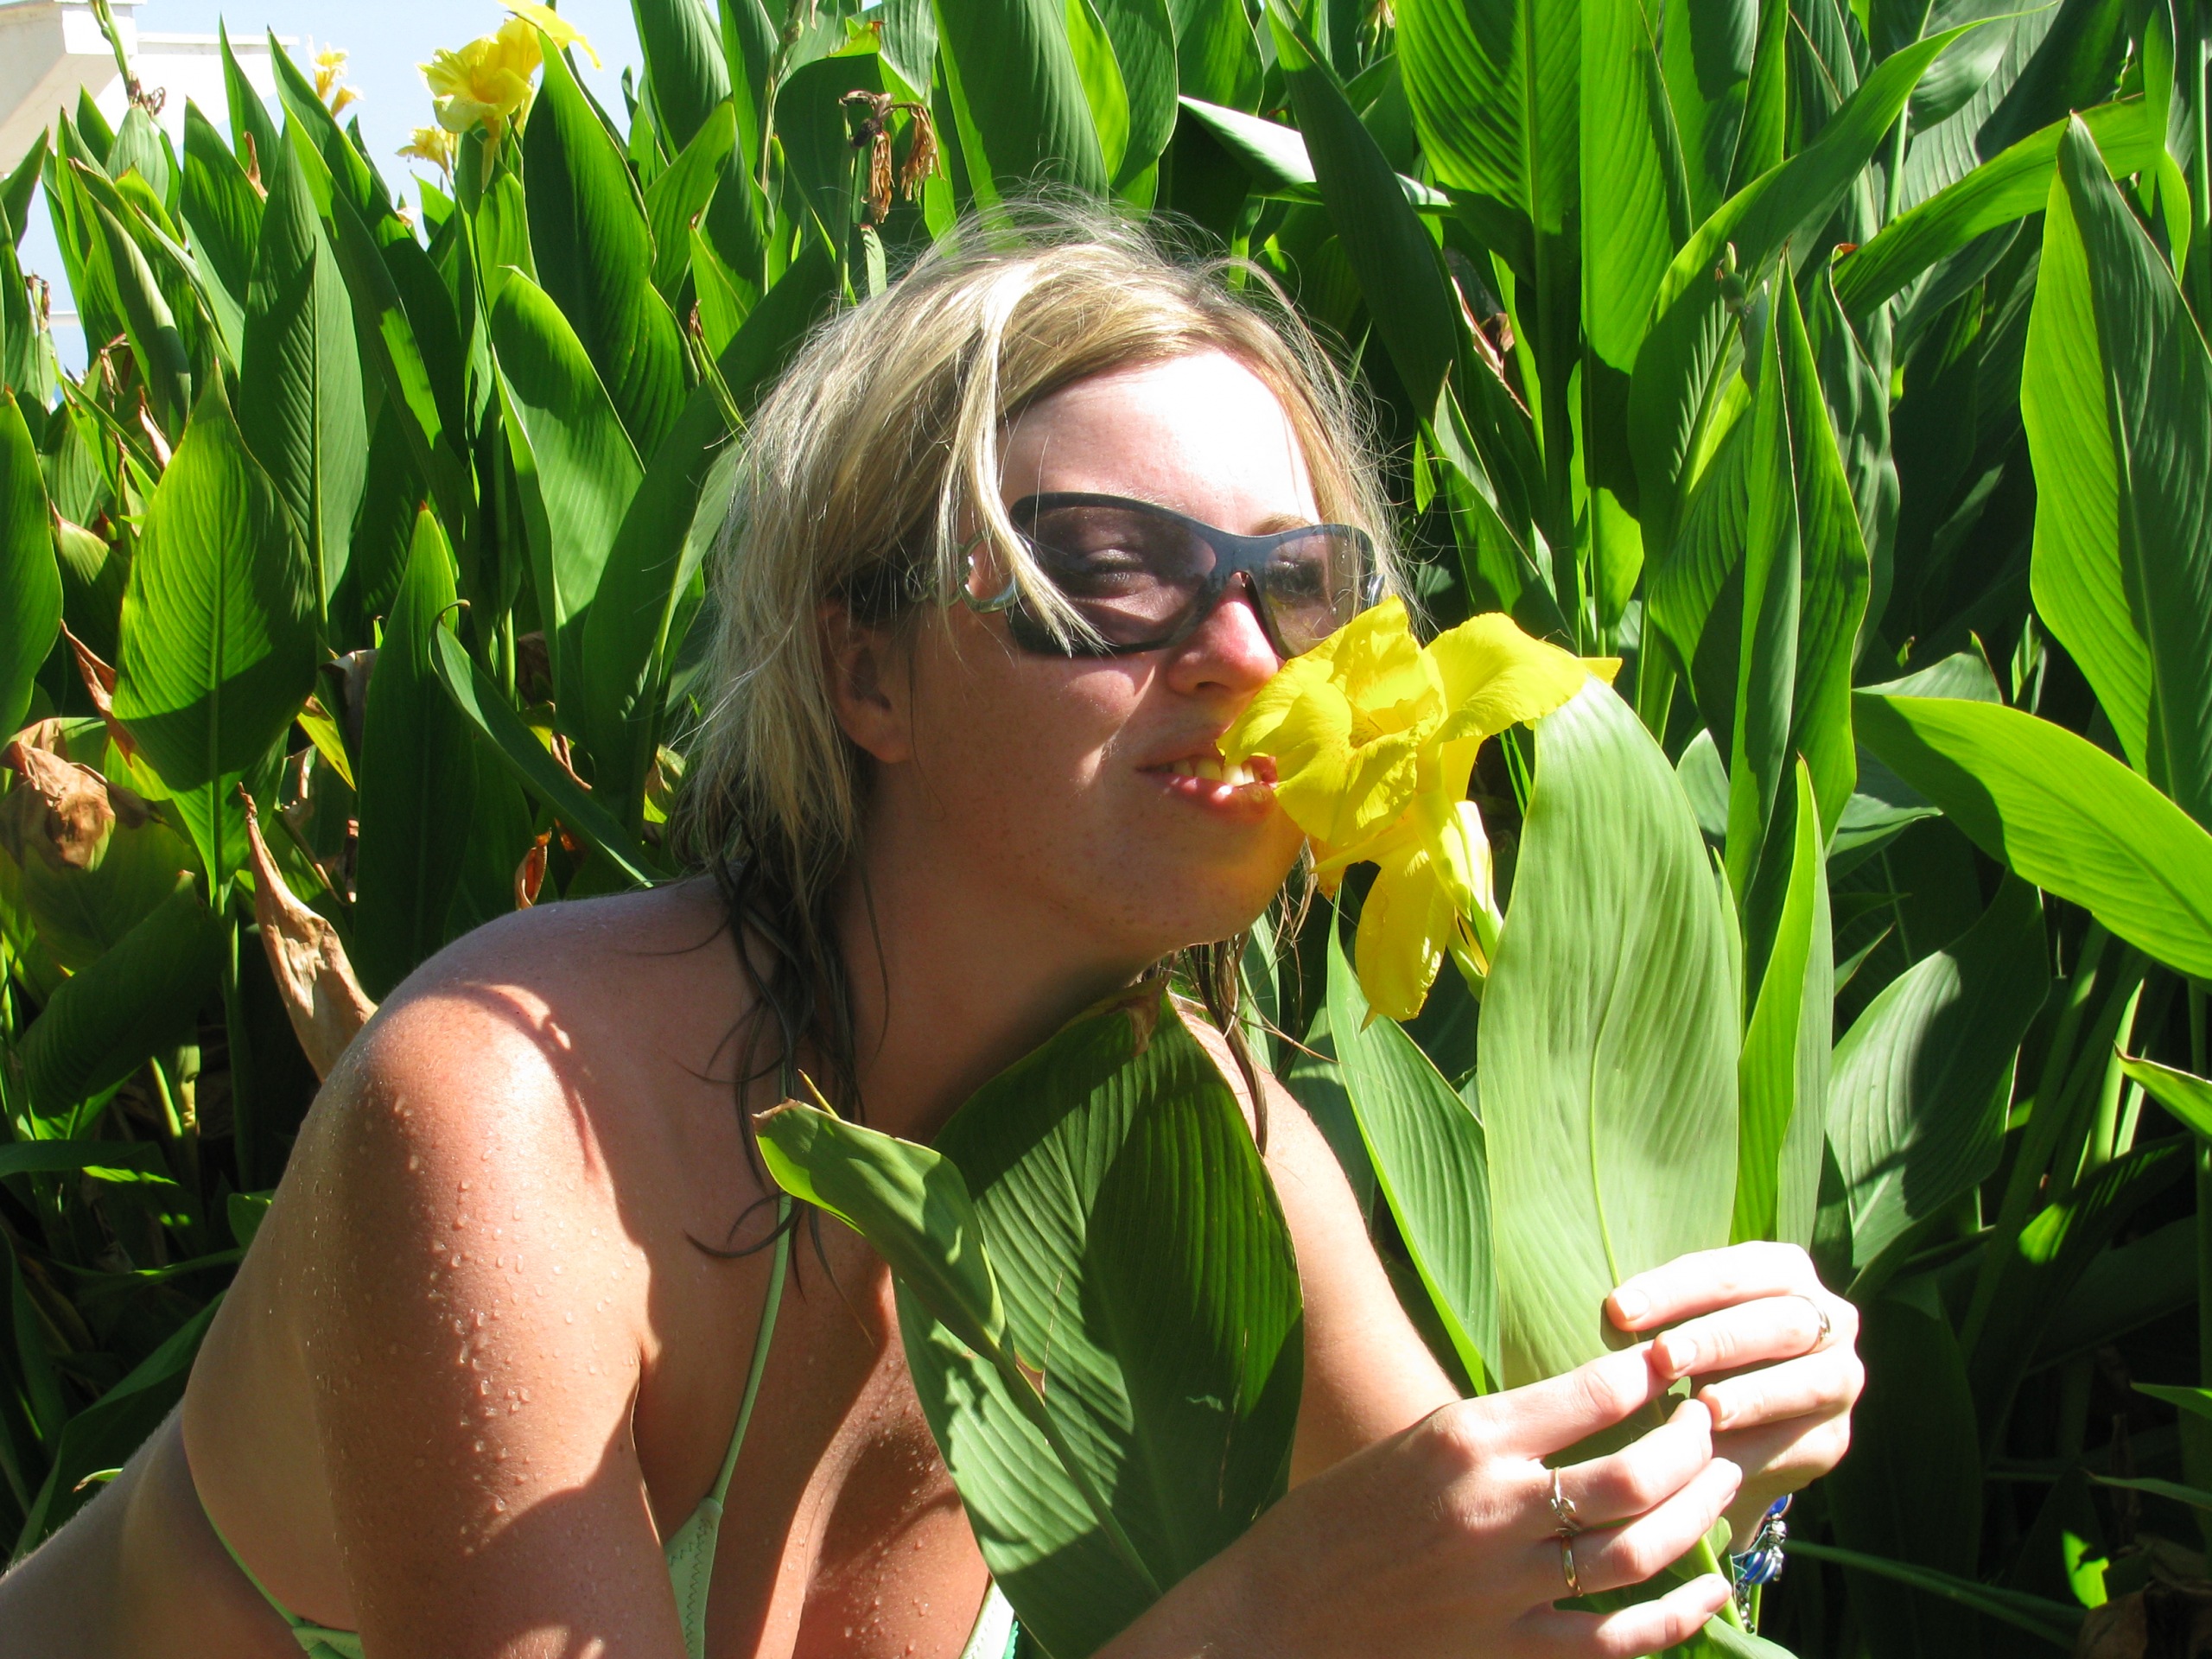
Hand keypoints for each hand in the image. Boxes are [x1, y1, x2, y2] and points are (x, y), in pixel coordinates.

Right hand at [1185, 1346, 1738, 1658]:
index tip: (1670, 1365)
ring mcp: (1507, 1586)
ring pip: (1640, 1551)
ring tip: (1721, 1484)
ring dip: (1696, 1515)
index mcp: (1465, 1437)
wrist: (1282, 1610)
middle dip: (1690, 1445)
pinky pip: (1619, 1639)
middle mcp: (1495, 1508)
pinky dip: (1677, 1615)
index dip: (1646, 1376)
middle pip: (1634, 1474)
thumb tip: (1587, 1407)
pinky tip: (1709, 1590)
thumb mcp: (1413, 1441)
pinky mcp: (1511, 1649)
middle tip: (1711, 1425)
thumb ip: (1497, 1430)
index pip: (1589, 1394)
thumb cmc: (1341, 1514)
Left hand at [1605, 1242, 1862, 1539]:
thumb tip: (1612, 1315)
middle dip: (1717, 1338)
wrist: (1737, 1435)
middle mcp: (1828, 1319)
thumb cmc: (1696, 1357)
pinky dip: (1759, 1446)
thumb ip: (1660, 1317)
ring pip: (1807, 1381)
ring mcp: (1840, 1380)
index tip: (1619, 1310)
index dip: (1675, 1289)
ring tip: (1701, 1407)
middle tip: (1663, 1357)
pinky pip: (1802, 1441)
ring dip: (1751, 1394)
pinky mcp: (1834, 1439)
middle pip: (1779, 1321)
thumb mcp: (1682, 1326)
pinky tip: (1718, 1451)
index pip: (1731, 1271)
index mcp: (1784, 1272)